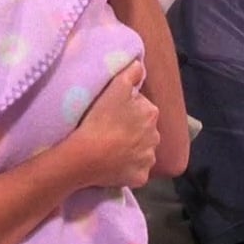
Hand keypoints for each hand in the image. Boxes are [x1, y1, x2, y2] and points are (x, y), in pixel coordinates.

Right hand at [72, 60, 159, 188]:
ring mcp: (149, 159)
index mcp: (151, 113)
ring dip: (132, 150)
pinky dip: (128, 169)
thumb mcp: (116, 86)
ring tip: (111, 149)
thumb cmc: (101, 118)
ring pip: (142, 151)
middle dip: (133, 130)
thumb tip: (140, 65)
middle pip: (144, 130)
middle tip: (110, 130)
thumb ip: (131, 72)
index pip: (141, 108)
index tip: (112, 112)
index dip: (126, 109)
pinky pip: (136, 171)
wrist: (87, 154)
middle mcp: (156, 137)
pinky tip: (114, 165)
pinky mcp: (140, 178)